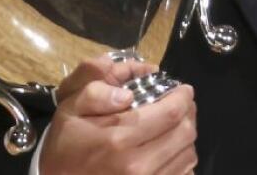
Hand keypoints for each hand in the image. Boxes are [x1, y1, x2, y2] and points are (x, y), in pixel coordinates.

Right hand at [38, 55, 196, 174]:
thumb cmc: (68, 143)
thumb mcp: (71, 109)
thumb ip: (97, 93)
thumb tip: (128, 93)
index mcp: (119, 137)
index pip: (170, 113)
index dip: (183, 97)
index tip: (183, 89)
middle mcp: (138, 165)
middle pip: (185, 133)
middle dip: (188, 113)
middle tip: (181, 104)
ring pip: (188, 154)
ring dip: (186, 135)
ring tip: (174, 125)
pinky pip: (183, 173)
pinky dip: (182, 158)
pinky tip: (169, 149)